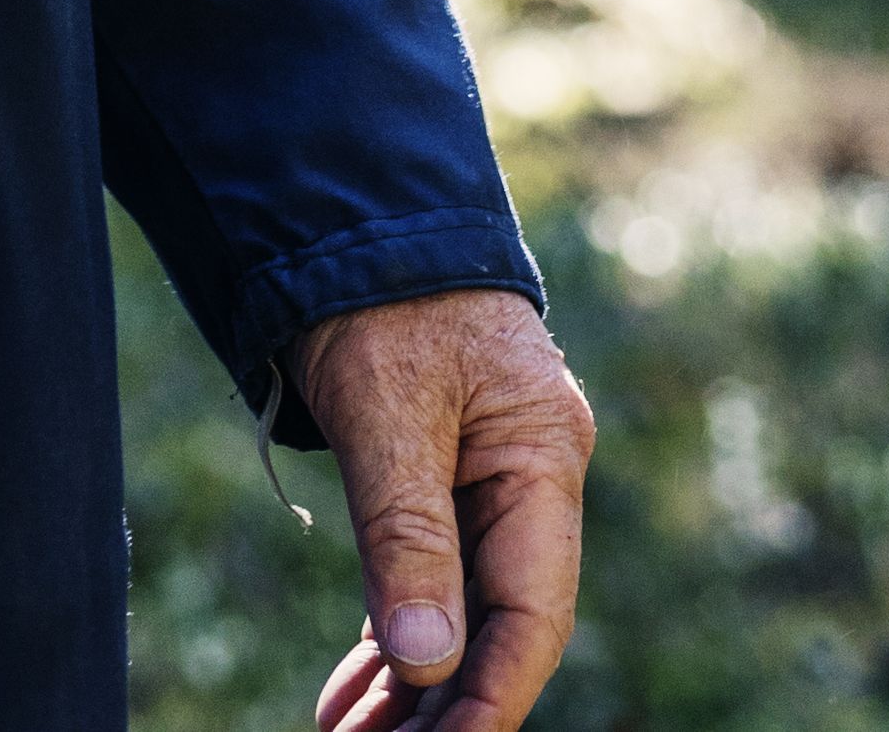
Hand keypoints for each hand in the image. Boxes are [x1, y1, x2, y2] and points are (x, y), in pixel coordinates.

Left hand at [287, 287, 591, 730]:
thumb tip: (428, 660)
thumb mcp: (388, 408)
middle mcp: (528, 473)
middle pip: (497, 621)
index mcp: (542, 452)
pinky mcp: (442, 472)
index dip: (490, 694)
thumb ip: (409, 531)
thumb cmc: (379, 293)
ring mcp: (487, 473)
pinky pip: (431, 575)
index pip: (532, 611)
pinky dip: (396, 635)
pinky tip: (359, 693)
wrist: (346, 205)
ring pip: (460, 607)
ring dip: (413, 683)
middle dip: (442, 703)